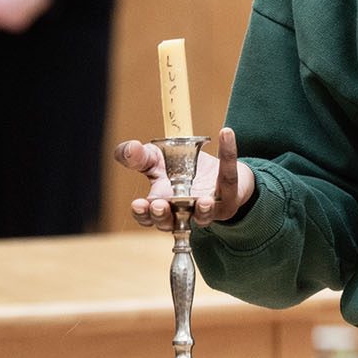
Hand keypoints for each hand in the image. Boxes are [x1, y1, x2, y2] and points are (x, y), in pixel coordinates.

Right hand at [115, 127, 256, 228]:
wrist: (216, 166)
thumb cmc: (183, 168)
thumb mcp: (156, 159)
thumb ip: (139, 157)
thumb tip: (128, 149)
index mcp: (162, 205)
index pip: (148, 217)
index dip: (142, 213)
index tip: (138, 203)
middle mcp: (183, 213)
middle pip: (171, 223)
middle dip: (163, 216)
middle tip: (159, 205)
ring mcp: (207, 209)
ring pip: (204, 215)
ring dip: (202, 209)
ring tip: (203, 200)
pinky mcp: (229, 197)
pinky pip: (230, 177)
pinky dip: (228, 154)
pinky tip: (225, 134)